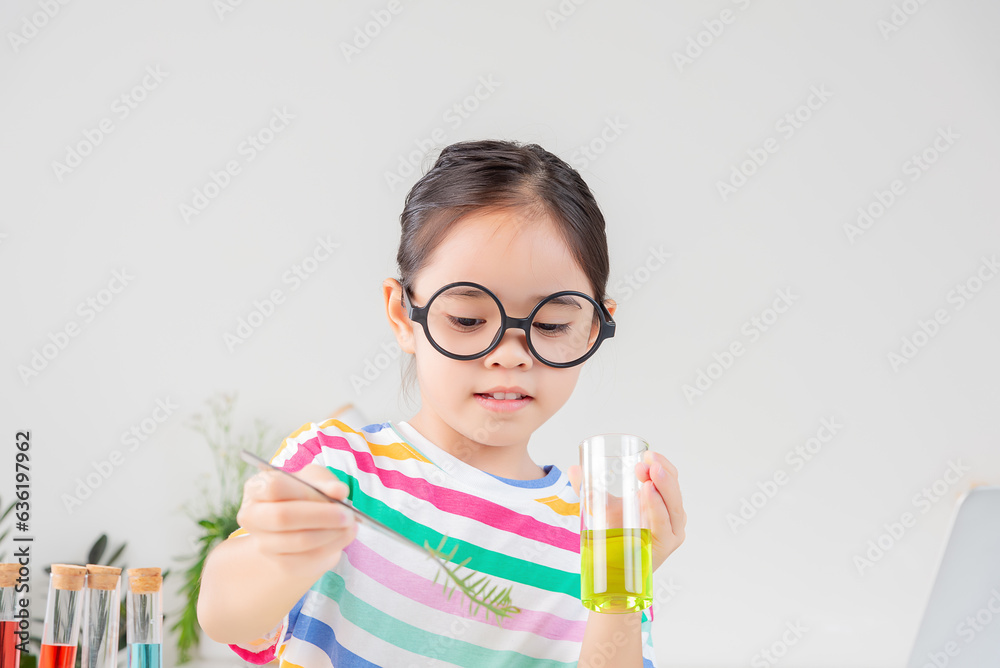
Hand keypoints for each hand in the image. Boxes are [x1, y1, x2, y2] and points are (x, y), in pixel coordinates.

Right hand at [235, 464, 357, 578]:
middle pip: (282, 517)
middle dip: (321, 516)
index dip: (306, 491)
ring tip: (350, 525)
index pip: (273, 486)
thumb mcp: (317, 479)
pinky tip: (344, 537)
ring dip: (331, 534)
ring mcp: (263, 542)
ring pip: (298, 541)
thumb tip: (338, 491)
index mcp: (257, 488)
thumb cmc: (309, 492)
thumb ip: (327, 482)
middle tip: (349, 515)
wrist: (305, 522)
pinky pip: (307, 560)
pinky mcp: (280, 563)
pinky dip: (331, 548)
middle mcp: (252, 516)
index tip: (336, 493)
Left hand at [569, 450, 684, 572]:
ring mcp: (670, 530)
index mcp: (661, 500)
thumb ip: (588, 490)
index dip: (661, 464)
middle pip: (673, 488)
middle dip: (662, 472)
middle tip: (647, 462)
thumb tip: (572, 468)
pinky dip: (658, 508)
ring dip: (663, 486)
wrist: (614, 570)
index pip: (669, 477)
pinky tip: (648, 493)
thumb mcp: (604, 508)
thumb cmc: (616, 536)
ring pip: (673, 505)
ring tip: (650, 472)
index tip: (645, 454)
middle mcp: (670, 514)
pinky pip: (664, 525)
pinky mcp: (664, 545)